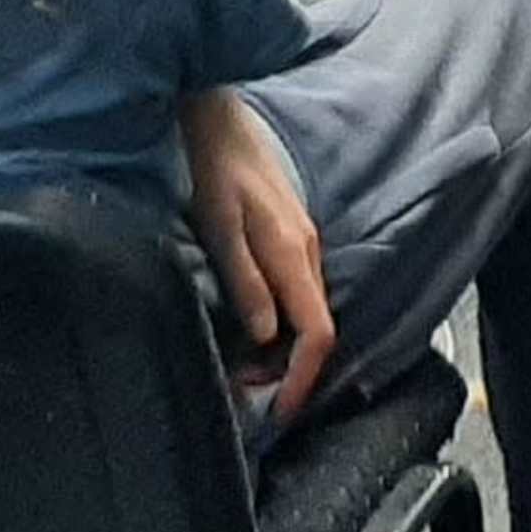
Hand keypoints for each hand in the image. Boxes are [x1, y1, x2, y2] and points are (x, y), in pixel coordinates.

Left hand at [181, 88, 333, 419]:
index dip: (304, 378)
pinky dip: (280, 325)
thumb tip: (265, 338)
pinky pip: (297, 293)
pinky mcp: (289, 236)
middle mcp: (307, 251)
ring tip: (245, 373)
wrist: (216, 119)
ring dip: (283, 350)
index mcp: (293, 253)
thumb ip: (245, 281)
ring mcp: (302, 241)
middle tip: (249, 398)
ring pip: (307, 311)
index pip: (318, 331)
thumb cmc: (213, 171)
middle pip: (316, 327)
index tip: (281, 412)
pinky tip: (253, 332)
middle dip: (291, 372)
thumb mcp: (219, 227)